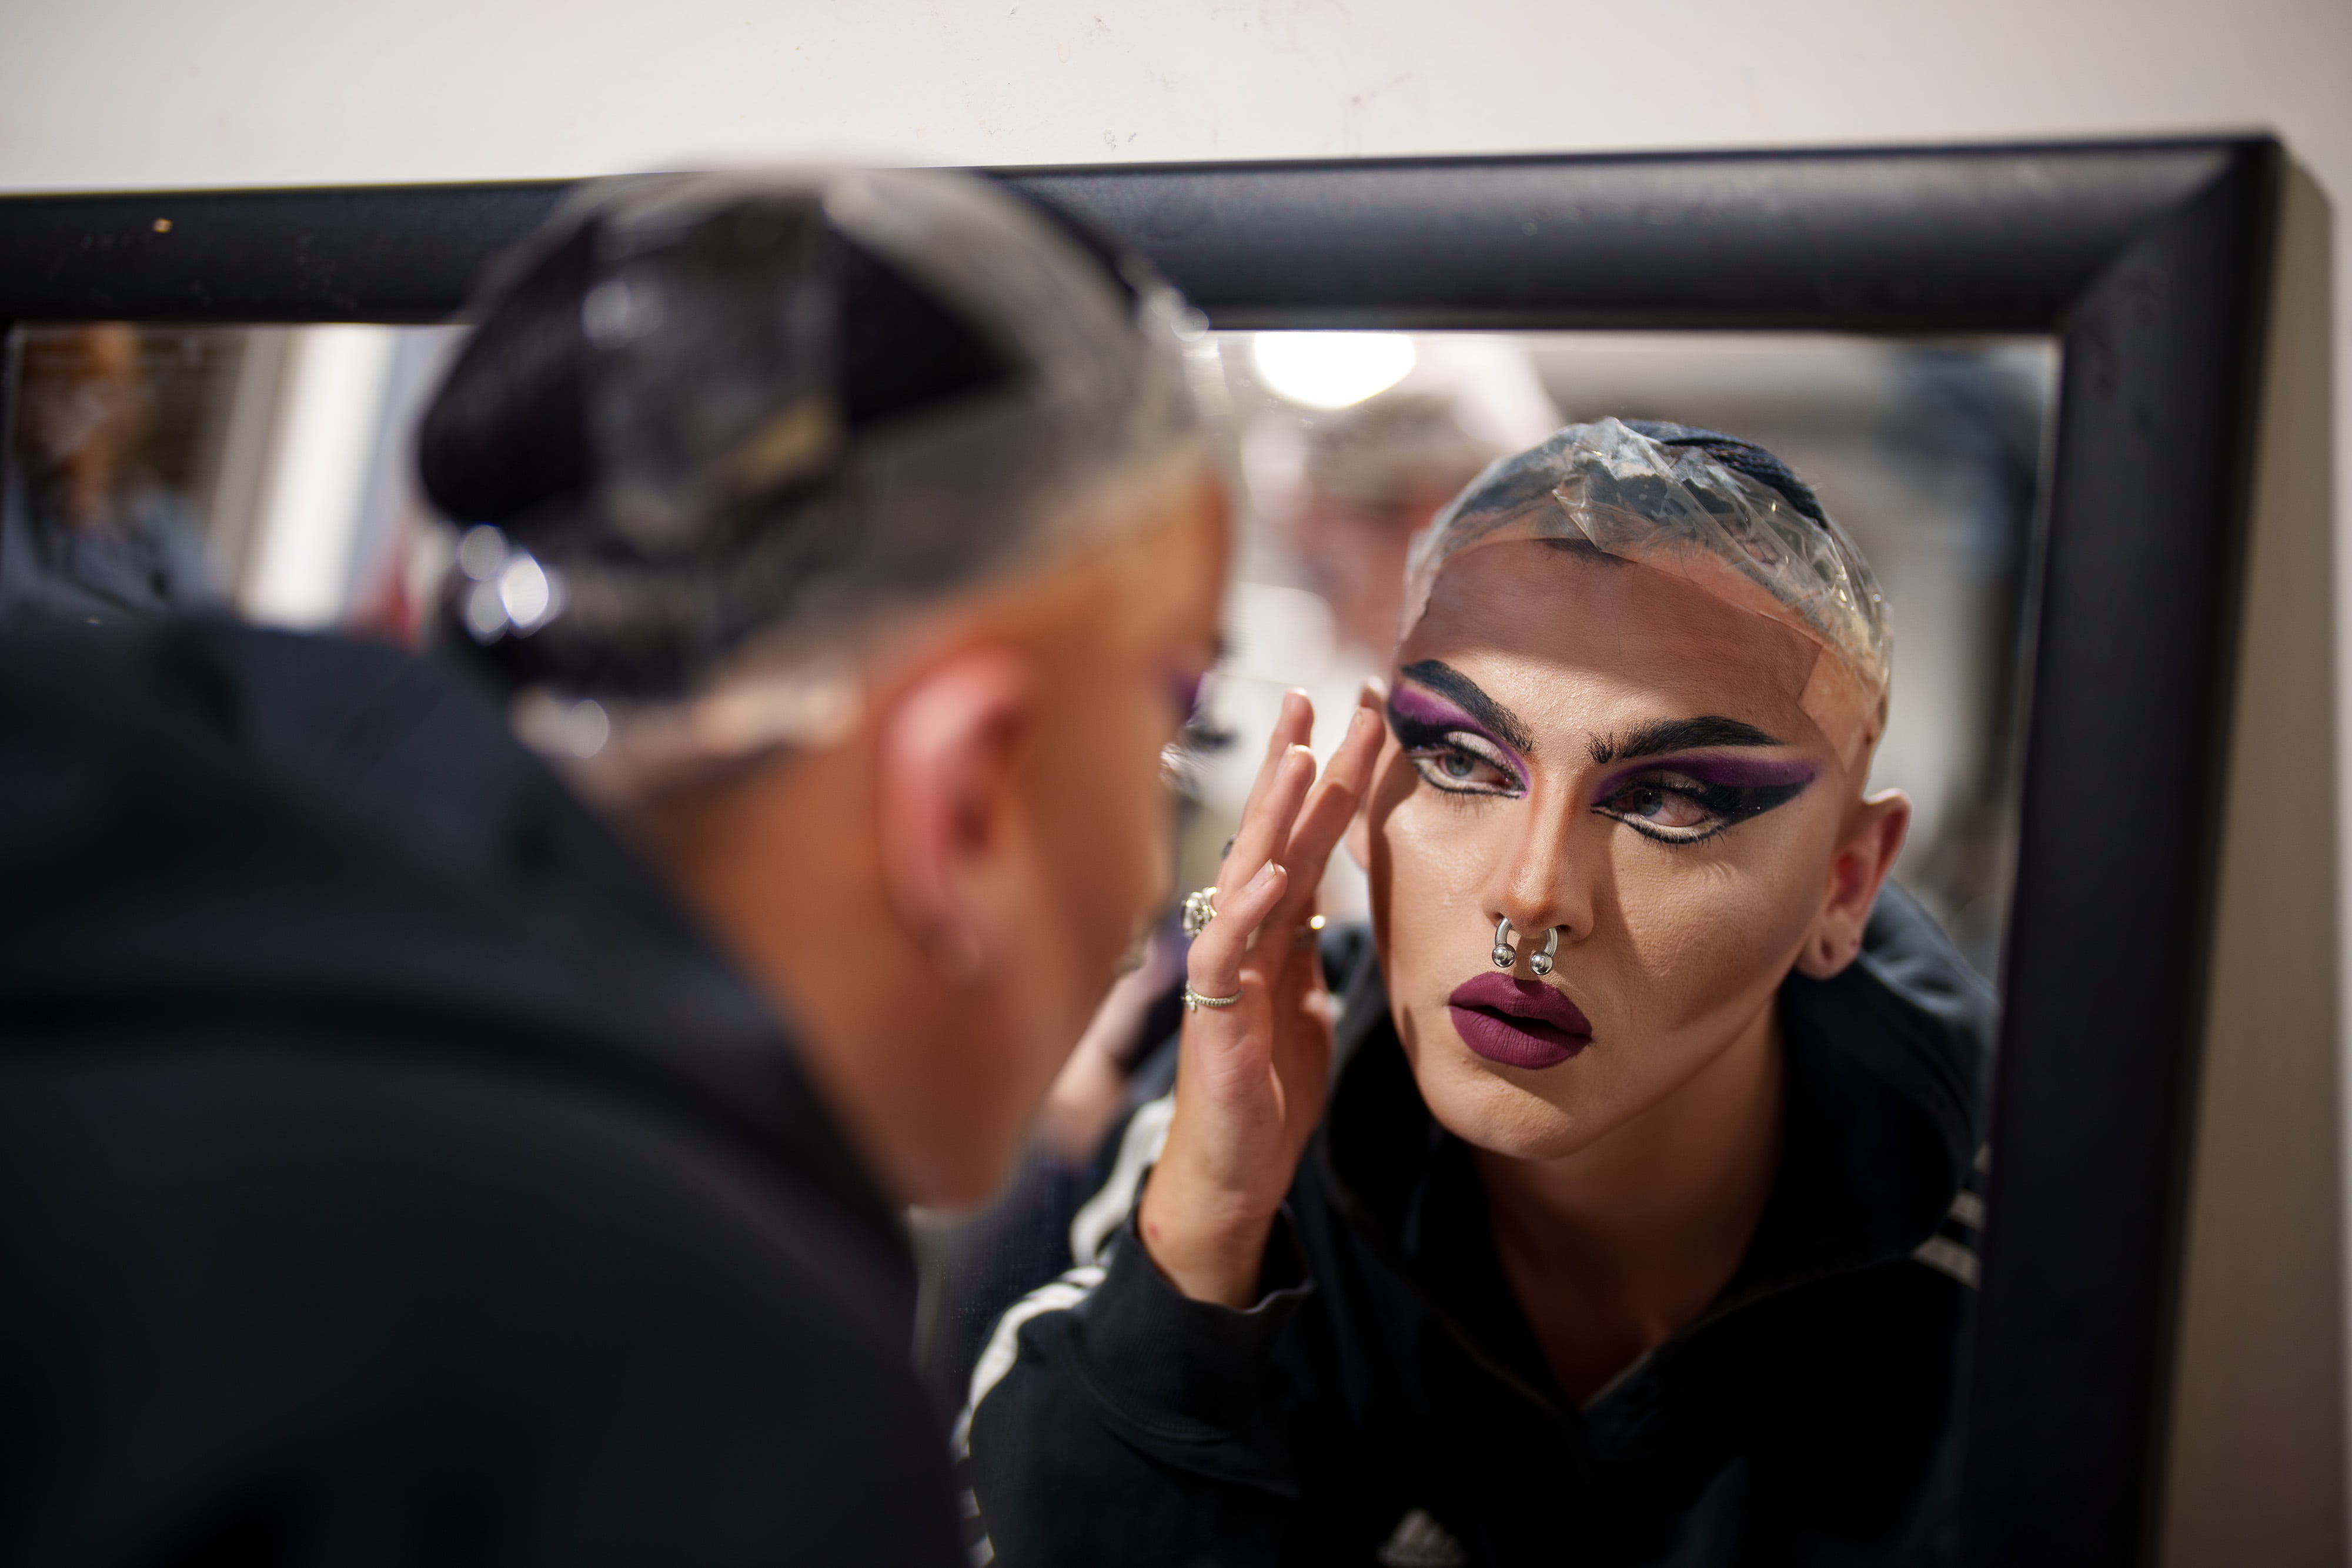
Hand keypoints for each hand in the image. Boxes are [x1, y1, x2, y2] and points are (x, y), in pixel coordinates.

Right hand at [1138, 688, 1384, 1305]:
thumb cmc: (1264, 1092)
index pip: (1301, 836)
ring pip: (1246, 877)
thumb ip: (1306, 948)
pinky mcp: (1217, 1020)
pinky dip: (1248, 913)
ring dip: (1272, 816)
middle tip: (1316, 694)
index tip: (1356, 714)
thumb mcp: (1301, 1004)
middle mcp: (1241, 937)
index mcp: (1269, 930)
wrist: (1232, 1173)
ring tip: (1301, 756)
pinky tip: (1271, 875)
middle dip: (1295, 764)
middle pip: (1271, 834)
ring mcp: (1225, 974)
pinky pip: (1227, 956)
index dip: (1329, 776)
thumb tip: (1324, 900)